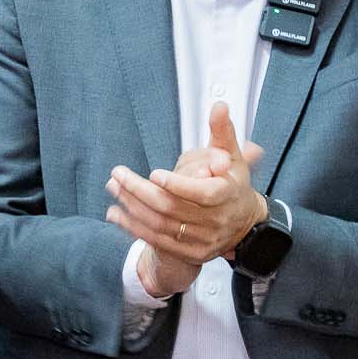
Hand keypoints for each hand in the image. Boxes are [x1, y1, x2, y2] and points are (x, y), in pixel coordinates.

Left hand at [106, 102, 266, 264]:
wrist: (243, 224)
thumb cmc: (232, 184)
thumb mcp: (233, 156)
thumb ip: (222, 132)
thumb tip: (219, 105)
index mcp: (228, 195)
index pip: (203, 194)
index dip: (178, 185)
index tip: (154, 173)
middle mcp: (217, 221)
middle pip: (173, 207)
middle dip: (140, 191)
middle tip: (118, 174)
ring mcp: (204, 239)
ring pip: (161, 224)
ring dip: (132, 206)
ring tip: (114, 188)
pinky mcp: (192, 253)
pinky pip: (157, 240)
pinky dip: (133, 227)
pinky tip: (116, 213)